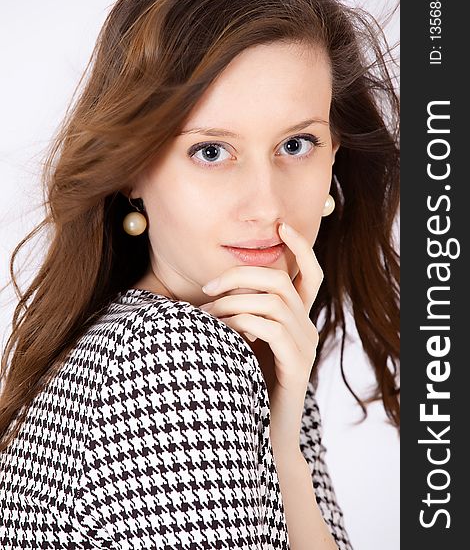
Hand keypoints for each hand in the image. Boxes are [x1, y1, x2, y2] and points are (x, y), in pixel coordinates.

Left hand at [198, 222, 323, 452]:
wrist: (261, 434)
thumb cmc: (244, 383)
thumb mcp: (242, 344)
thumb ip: (239, 316)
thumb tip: (211, 289)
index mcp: (297, 319)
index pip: (310, 274)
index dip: (300, 248)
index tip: (282, 225)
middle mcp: (306, 327)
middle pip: (282, 281)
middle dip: (241, 275)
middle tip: (208, 286)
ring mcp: (304, 346)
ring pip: (274, 302)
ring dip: (234, 301)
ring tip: (207, 315)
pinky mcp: (296, 365)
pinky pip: (270, 329)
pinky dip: (241, 322)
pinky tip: (220, 331)